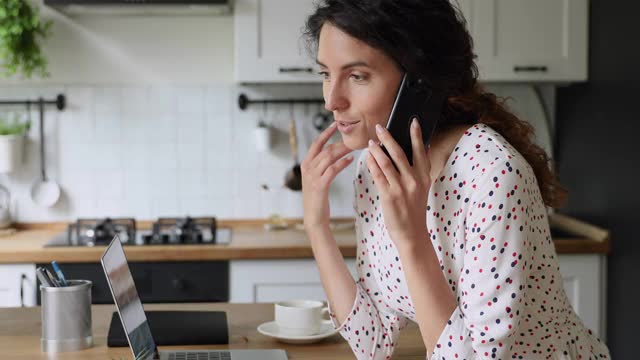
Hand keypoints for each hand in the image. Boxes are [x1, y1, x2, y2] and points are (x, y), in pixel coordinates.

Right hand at [302, 122, 353, 230]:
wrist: (314, 217)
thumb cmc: (318, 198)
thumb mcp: (317, 179)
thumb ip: (322, 166)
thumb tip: (334, 153)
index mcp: (306, 164)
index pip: (316, 143)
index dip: (326, 133)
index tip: (336, 124)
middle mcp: (307, 167)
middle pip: (325, 149)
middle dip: (339, 141)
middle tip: (353, 136)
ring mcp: (312, 176)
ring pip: (329, 157)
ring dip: (343, 150)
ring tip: (355, 146)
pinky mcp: (320, 185)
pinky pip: (332, 169)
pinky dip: (342, 163)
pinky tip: (350, 159)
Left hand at [366, 118, 431, 248]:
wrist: (411, 233)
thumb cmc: (414, 209)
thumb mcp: (423, 187)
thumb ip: (422, 168)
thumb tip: (425, 147)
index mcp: (424, 176)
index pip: (421, 151)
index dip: (417, 135)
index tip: (413, 121)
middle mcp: (414, 180)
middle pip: (400, 153)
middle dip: (389, 138)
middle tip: (380, 127)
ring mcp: (401, 188)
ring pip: (387, 163)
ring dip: (377, 150)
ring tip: (370, 141)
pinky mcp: (389, 196)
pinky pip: (378, 176)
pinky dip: (372, 164)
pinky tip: (368, 157)